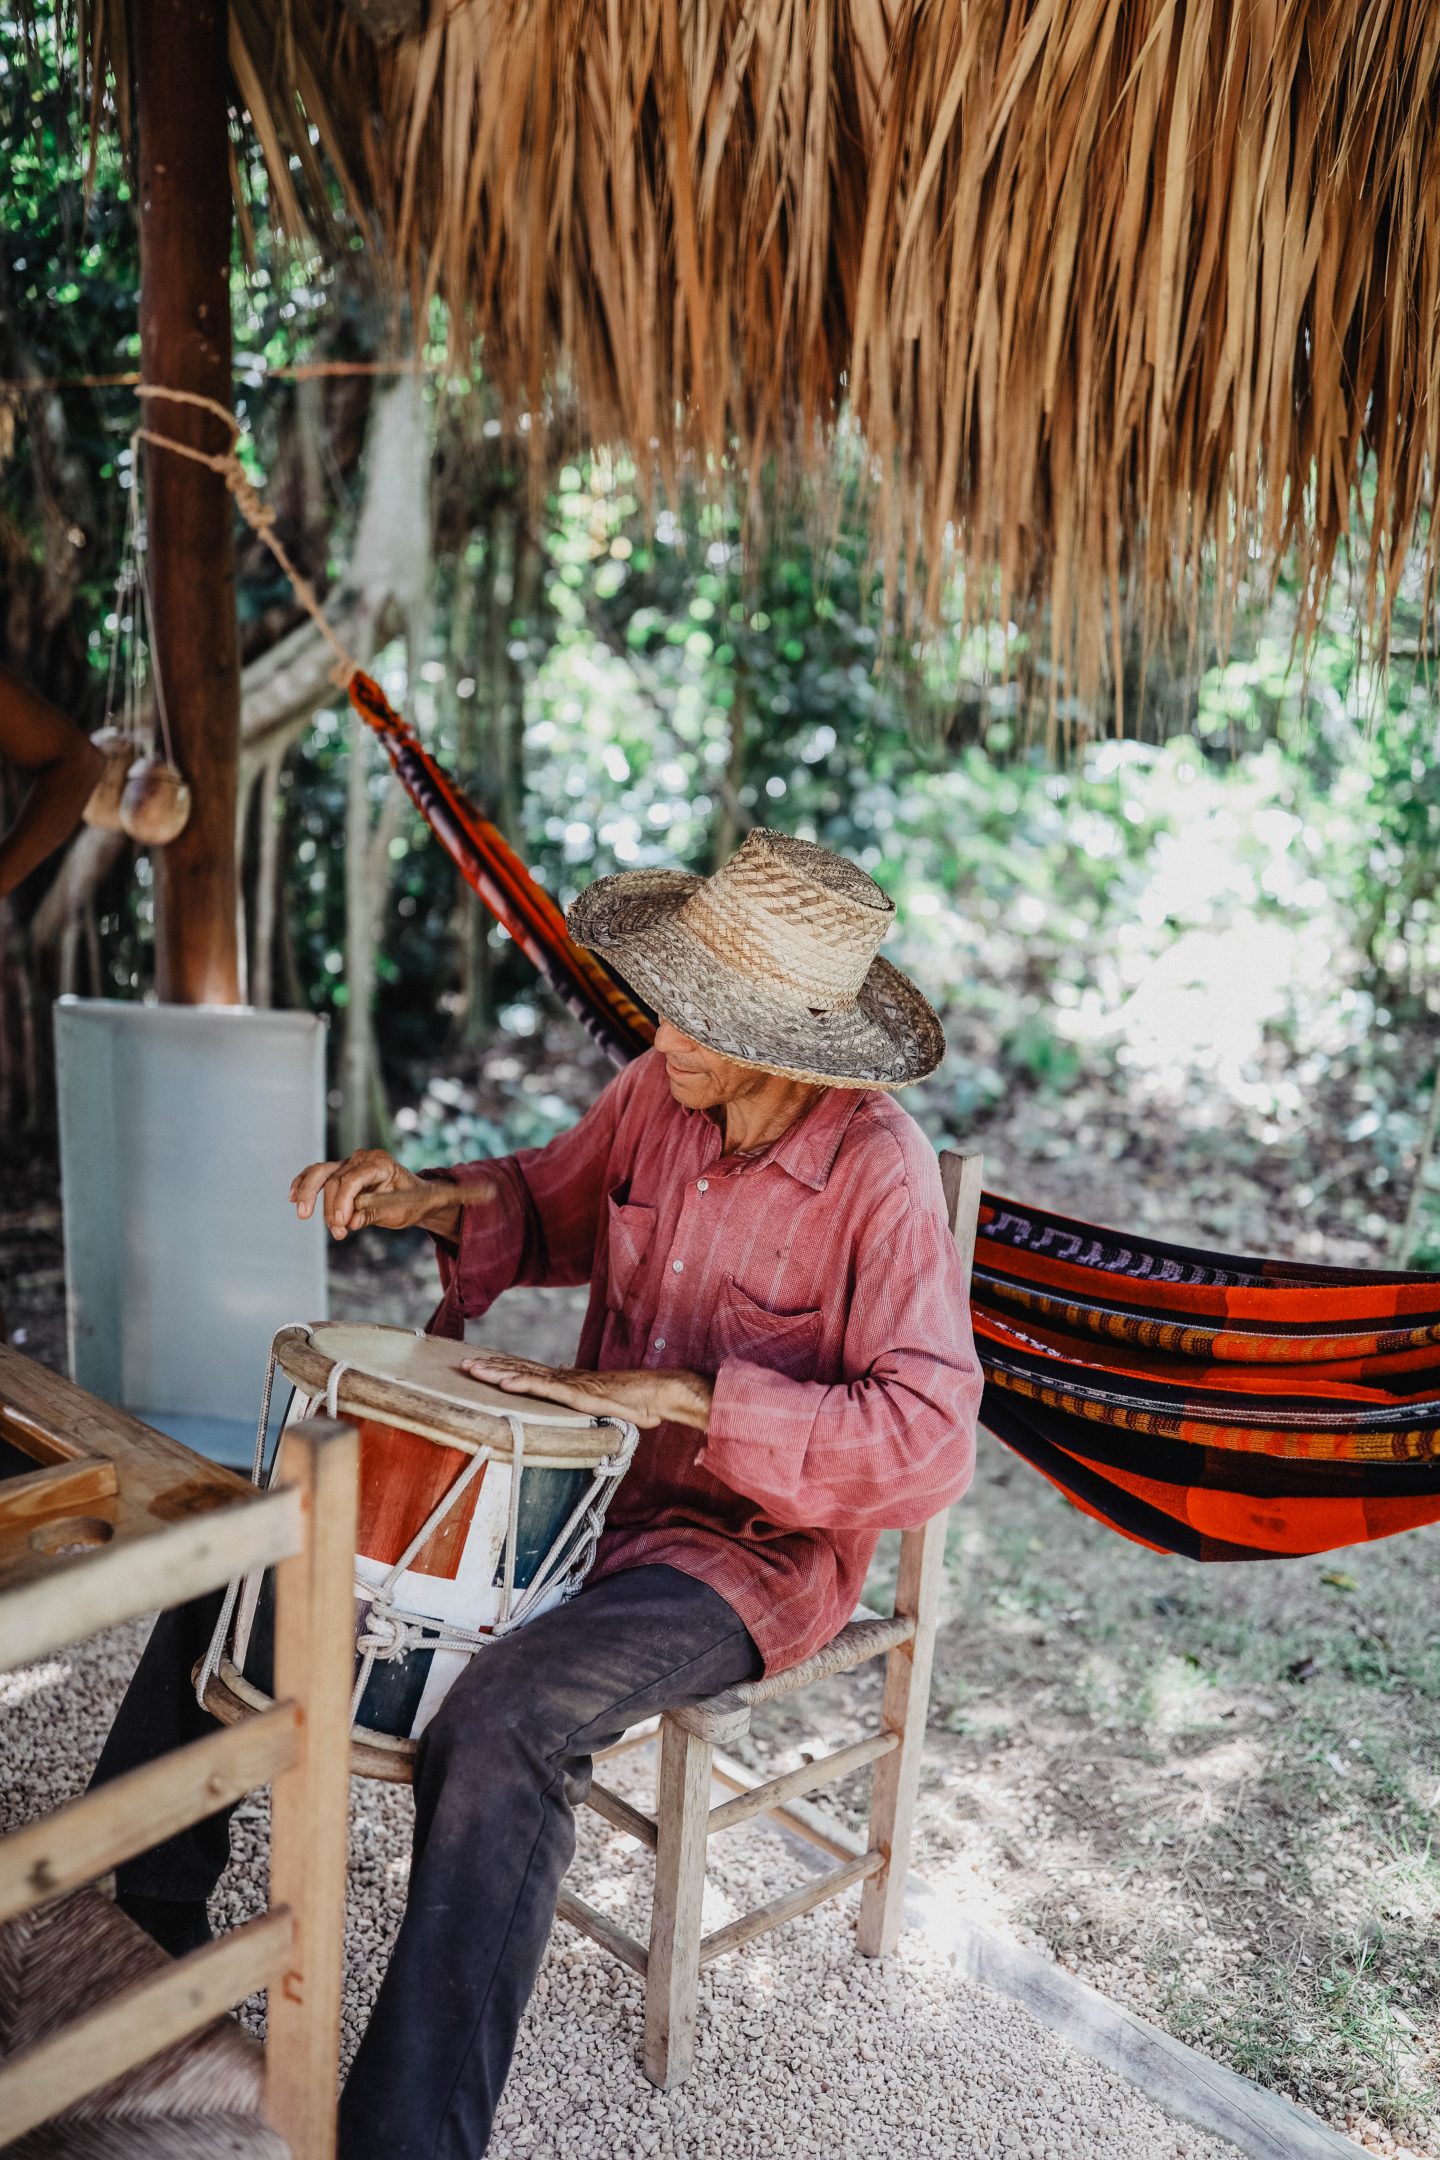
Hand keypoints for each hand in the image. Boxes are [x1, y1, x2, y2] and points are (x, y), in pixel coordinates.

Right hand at [289, 1149, 491, 1241]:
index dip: (345, 1202)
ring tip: (303, 1214)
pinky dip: (303, 1184)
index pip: (353, 1178)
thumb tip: (489, 1191)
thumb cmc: (418, 1201)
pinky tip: (294, 1198)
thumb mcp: (428, 1204)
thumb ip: (452, 1198)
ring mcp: (347, 1166)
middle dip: (333, 1208)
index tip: (346, 1227)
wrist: (411, 1198)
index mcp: (380, 1163)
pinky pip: (315, 1176)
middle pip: (335, 1179)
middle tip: (340, 1233)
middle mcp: (361, 1159)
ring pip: (320, 1173)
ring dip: (310, 1193)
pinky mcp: (337, 1177)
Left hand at [459, 1352, 712, 1432]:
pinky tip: (504, 1383)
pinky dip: (523, 1383)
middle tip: (461, 1365)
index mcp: (566, 1380)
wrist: (657, 1393)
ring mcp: (570, 1384)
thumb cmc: (633, 1400)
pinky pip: (546, 1388)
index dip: (502, 1367)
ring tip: (473, 1371)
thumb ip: (580, 1395)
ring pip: (526, 1374)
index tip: (478, 1367)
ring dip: (497, 1372)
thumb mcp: (599, 1404)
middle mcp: (564, 1377)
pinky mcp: (578, 1393)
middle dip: (489, 1366)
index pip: (527, 1371)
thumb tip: (564, 1387)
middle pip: (519, 1367)